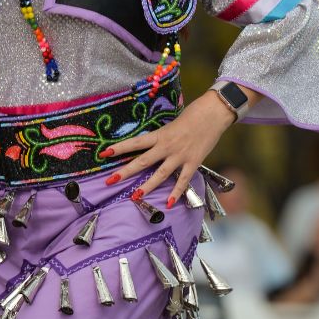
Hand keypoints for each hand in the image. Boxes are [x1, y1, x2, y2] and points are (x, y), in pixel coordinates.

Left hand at [102, 91, 236, 208]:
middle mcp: (167, 146)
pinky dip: (176, 193)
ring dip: (147, 186)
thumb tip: (150, 145)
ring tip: (135, 197)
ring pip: (160, 174)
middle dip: (125, 172)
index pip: (135, 142)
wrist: (213, 114)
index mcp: (160, 134)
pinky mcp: (193, 162)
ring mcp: (180, 155)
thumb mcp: (172, 124)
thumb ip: (162, 137)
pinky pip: (182, 180)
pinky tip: (169, 204)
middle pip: (142, 161)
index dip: (120, 148)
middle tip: (109, 180)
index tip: (104, 153)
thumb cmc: (193, 116)